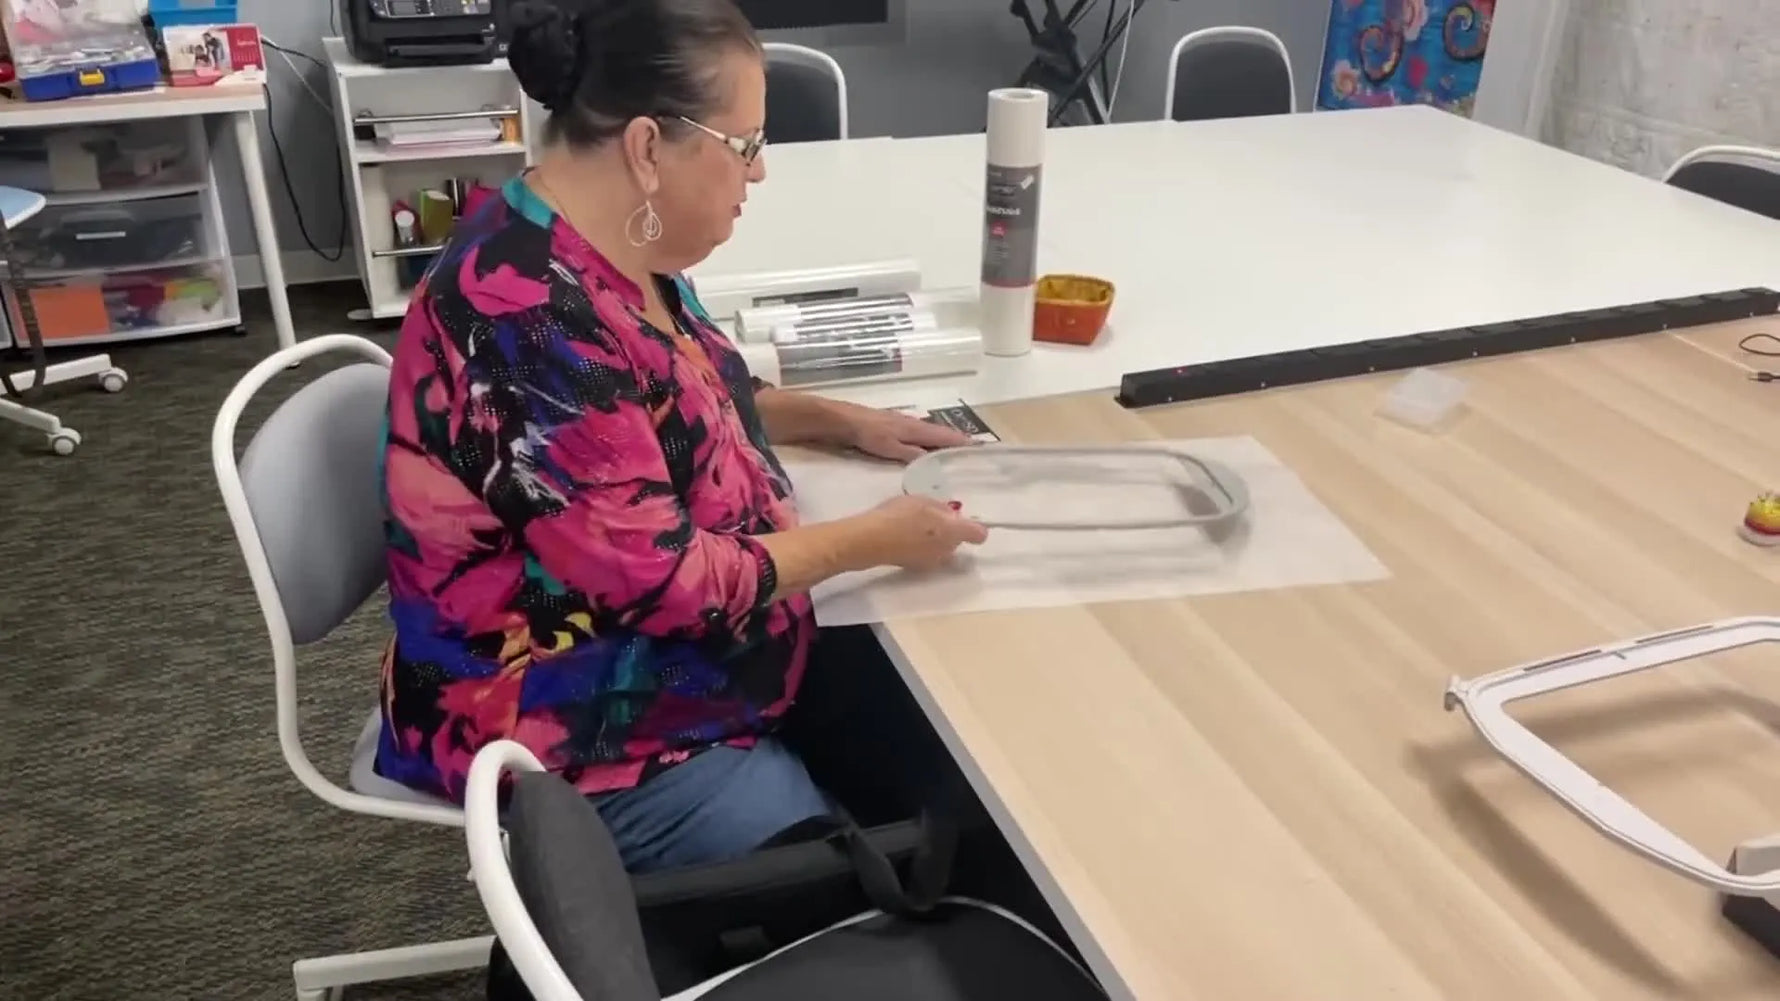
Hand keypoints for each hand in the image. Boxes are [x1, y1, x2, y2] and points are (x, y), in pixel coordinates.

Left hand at [844, 407, 973, 462]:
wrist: (844, 420)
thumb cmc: (868, 434)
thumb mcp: (890, 448)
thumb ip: (912, 454)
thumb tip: (935, 462)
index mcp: (916, 429)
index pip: (944, 435)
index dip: (961, 441)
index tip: (978, 447)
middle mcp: (913, 423)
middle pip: (940, 432)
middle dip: (956, 440)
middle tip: (971, 450)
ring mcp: (903, 422)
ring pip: (929, 432)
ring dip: (943, 439)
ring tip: (955, 449)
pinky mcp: (893, 425)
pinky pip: (918, 432)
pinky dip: (928, 438)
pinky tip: (927, 445)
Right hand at [858, 495, 988, 571]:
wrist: (872, 540)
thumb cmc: (900, 515)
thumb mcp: (923, 501)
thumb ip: (941, 508)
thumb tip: (951, 516)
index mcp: (954, 532)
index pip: (979, 534)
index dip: (975, 527)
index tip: (963, 520)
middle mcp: (948, 551)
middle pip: (957, 541)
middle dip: (948, 530)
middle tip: (929, 517)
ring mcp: (932, 562)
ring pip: (942, 548)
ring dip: (933, 539)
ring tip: (912, 526)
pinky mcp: (916, 567)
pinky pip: (926, 554)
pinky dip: (919, 547)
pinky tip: (902, 536)